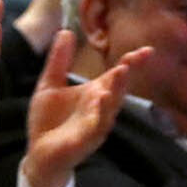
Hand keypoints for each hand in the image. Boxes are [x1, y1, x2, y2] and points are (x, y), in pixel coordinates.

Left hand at [20, 31, 150, 186]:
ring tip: (120, 75)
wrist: (38, 155)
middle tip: (129, 62)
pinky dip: (100, 114)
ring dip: (116, 93)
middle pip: (118, 91)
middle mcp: (100, 108)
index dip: (132, 63)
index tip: (148, 50)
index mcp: (94, 93)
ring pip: (110, 108)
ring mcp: (94, 126)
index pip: (117, 75)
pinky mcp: (84, 141)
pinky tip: (101, 100)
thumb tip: (66, 31)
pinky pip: (95, 127)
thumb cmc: (48, 121)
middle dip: (124, 77)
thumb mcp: (49, 85)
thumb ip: (58, 61)